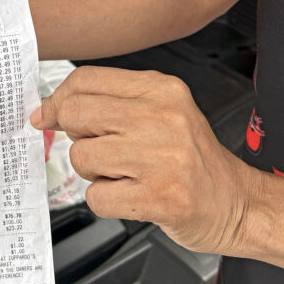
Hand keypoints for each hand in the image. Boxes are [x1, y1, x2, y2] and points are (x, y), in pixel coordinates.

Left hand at [31, 66, 260, 254]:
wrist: (236, 203)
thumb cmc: (191, 161)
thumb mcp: (162, 113)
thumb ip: (109, 105)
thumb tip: (47, 111)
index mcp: (162, 90)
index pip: (86, 80)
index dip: (57, 100)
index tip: (47, 116)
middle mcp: (163, 117)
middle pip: (76, 114)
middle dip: (77, 138)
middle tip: (101, 151)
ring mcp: (162, 157)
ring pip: (82, 157)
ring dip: (94, 174)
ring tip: (126, 176)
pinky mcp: (160, 196)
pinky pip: (96, 197)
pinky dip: (107, 202)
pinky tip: (133, 196)